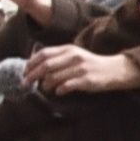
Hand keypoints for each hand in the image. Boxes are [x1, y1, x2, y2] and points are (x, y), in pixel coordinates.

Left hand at [25, 43, 139, 97]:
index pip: (43, 54)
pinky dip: (59, 90)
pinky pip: (66, 86)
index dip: (30, 64)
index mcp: (68, 49)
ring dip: (46, 85)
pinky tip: (60, 91)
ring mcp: (80, 68)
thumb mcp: (74, 55)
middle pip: (45, 66)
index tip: (24, 73)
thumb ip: (57, 58)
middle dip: (32, 76)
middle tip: (25, 85)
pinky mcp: (87, 80)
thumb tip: (34, 67)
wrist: (115, 69)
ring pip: (54, 77)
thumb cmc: (91, 65)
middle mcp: (73, 57)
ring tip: (47, 89)